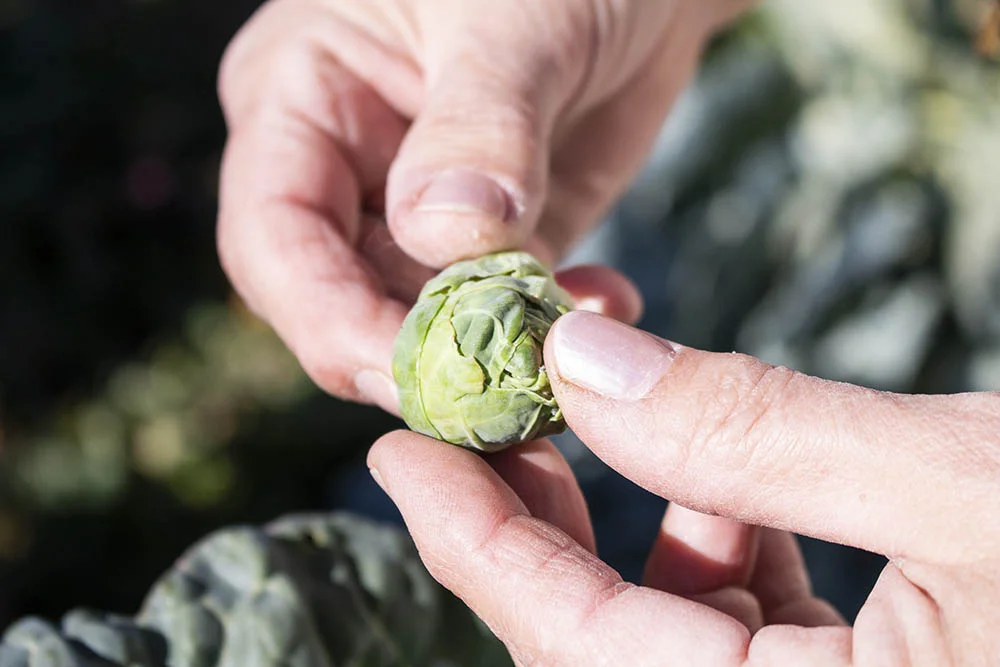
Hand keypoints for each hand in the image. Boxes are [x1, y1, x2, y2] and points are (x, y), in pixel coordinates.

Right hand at [215, 0, 747, 409]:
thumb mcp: (506, 21)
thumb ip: (476, 128)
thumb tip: (444, 237)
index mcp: (299, 100)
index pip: (274, 237)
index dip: (328, 318)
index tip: (407, 372)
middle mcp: (347, 170)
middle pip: (340, 301)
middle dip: (413, 355)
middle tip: (495, 389)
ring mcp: (422, 215)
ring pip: (424, 322)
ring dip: (493, 350)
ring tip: (567, 345)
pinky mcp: (498, 241)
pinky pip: (502, 311)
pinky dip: (548, 328)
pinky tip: (606, 303)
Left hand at [368, 311, 999, 664]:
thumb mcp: (968, 486)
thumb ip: (758, 433)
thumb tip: (588, 364)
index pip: (576, 646)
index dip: (475, 541)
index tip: (400, 450)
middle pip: (602, 635)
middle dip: (536, 517)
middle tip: (479, 410)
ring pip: (670, 621)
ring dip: (625, 514)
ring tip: (587, 409)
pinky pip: (748, 615)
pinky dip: (718, 532)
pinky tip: (709, 463)